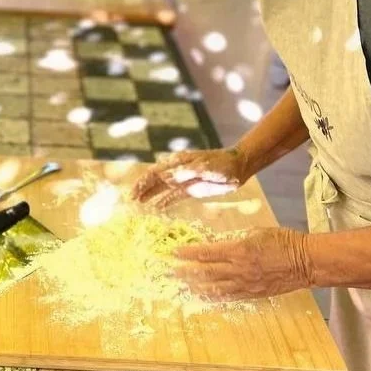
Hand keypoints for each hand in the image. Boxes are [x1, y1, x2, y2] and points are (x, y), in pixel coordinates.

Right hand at [132, 148, 248, 208]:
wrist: (238, 167)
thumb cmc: (223, 164)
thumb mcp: (206, 167)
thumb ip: (188, 172)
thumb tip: (168, 177)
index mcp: (178, 162)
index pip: (156, 172)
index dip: (144, 182)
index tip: (134, 192)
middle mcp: (177, 170)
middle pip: (155, 179)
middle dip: (142, 188)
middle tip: (131, 199)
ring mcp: (183, 180)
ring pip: (162, 188)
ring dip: (150, 195)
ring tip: (138, 203)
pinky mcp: (190, 189)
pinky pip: (173, 196)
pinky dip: (164, 201)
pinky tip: (156, 208)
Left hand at [174, 228, 313, 300]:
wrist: (306, 261)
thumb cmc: (283, 240)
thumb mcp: (256, 232)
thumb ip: (236, 238)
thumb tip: (220, 241)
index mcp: (238, 250)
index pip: (206, 253)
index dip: (188, 254)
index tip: (174, 253)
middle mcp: (238, 269)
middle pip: (205, 273)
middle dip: (185, 272)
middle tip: (169, 273)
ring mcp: (245, 284)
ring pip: (214, 288)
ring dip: (195, 287)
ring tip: (180, 287)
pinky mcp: (253, 294)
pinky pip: (229, 297)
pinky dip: (214, 296)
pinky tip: (204, 296)